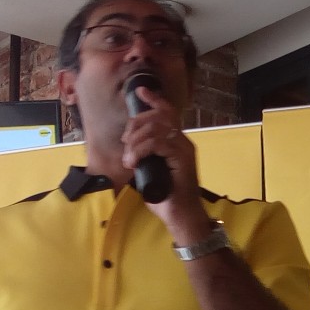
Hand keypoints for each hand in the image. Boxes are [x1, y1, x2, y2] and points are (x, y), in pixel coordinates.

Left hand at [120, 85, 200, 210]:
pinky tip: (134, 162)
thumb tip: (130, 151)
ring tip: (129, 159)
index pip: (168, 113)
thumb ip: (144, 158)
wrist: (182, 217)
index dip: (154, 100)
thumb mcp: (150, 172)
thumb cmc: (167, 198)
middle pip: (157, 117)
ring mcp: (184, 149)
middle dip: (135, 125)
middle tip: (125, 143)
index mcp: (177, 142)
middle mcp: (183, 141)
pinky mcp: (182, 158)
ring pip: (155, 129)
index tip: (140, 92)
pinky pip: (158, 143)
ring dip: (135, 142)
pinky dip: (141, 150)